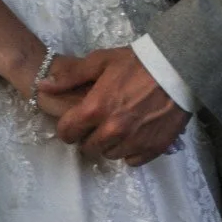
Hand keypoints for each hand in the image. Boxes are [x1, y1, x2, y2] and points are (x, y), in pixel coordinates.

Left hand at [41, 46, 190, 165]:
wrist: (178, 68)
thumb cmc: (137, 62)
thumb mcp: (101, 61)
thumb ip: (71, 76)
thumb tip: (43, 86)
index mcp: (95, 109)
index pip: (67, 133)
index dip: (68, 127)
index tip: (75, 121)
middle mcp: (112, 130)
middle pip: (87, 148)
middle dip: (88, 136)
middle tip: (99, 122)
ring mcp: (134, 141)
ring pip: (110, 154)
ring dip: (109, 144)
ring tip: (118, 127)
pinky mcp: (153, 148)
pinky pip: (132, 160)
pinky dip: (130, 150)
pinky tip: (135, 134)